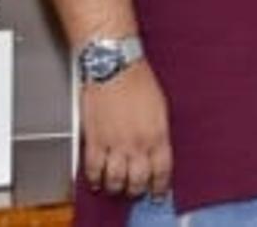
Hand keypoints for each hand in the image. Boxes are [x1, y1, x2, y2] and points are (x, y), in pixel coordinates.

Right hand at [80, 61, 171, 199]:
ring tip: (116, 187)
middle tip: (135, 190)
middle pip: (138, 181)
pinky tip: (97, 179)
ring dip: (116, 187)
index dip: (160, 186)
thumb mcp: (160, 107)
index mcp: (158, 134)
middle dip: (137, 189)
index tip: (158, 192)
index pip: (162, 171)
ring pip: (115, 181)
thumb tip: (156, 149)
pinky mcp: (94, 140)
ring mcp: (115, 144)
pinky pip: (94, 170)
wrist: (113, 65)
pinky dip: (95, 178)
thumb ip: (157, 132)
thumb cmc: (137, 79)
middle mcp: (137, 144)